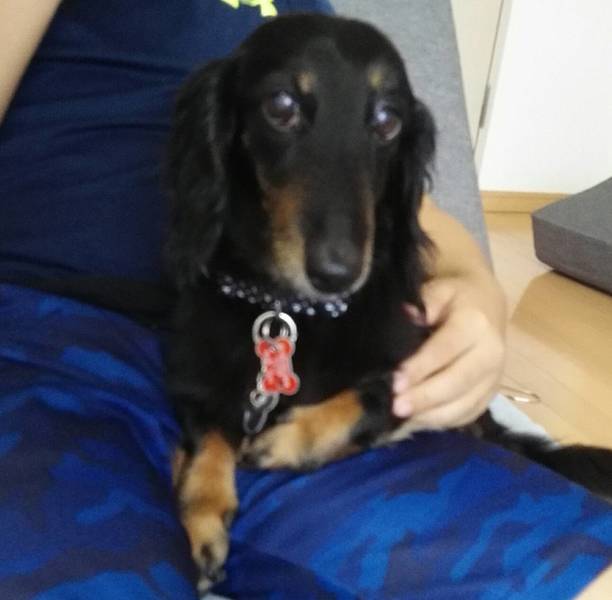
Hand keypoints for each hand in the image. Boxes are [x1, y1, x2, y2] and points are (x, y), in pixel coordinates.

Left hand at [392, 275, 505, 428]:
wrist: (488, 306)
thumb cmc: (456, 298)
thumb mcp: (439, 290)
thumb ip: (424, 302)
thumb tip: (406, 315)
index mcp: (476, 324)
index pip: (446, 349)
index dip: (420, 367)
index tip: (395, 381)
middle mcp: (491, 354)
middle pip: (457, 382)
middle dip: (424, 397)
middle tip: (395, 406)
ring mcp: (494, 378)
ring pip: (464, 404)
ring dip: (431, 414)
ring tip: (401, 416)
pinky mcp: (490, 394)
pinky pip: (468, 414)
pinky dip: (442, 421)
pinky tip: (417, 419)